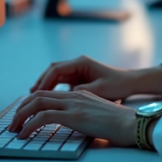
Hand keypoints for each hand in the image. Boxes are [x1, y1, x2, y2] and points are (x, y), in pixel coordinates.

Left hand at [8, 90, 136, 145]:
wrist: (133, 124)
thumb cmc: (120, 124)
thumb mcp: (97, 115)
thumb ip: (83, 115)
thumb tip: (72, 124)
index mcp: (79, 94)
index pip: (47, 94)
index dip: (31, 103)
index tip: (23, 116)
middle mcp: (74, 95)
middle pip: (38, 96)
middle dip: (21, 109)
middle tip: (12, 124)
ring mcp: (74, 104)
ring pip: (37, 103)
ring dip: (20, 116)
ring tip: (13, 129)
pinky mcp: (74, 115)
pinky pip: (43, 117)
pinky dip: (29, 125)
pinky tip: (23, 134)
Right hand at [30, 56, 161, 100]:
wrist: (131, 82)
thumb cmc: (118, 84)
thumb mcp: (99, 90)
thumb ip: (81, 91)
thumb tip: (64, 97)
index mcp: (81, 62)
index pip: (56, 70)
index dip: (44, 81)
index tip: (36, 93)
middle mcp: (78, 63)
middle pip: (52, 71)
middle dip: (41, 83)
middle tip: (30, 96)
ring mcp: (78, 70)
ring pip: (55, 76)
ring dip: (45, 86)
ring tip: (34, 98)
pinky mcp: (79, 77)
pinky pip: (61, 82)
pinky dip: (53, 89)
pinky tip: (48, 99)